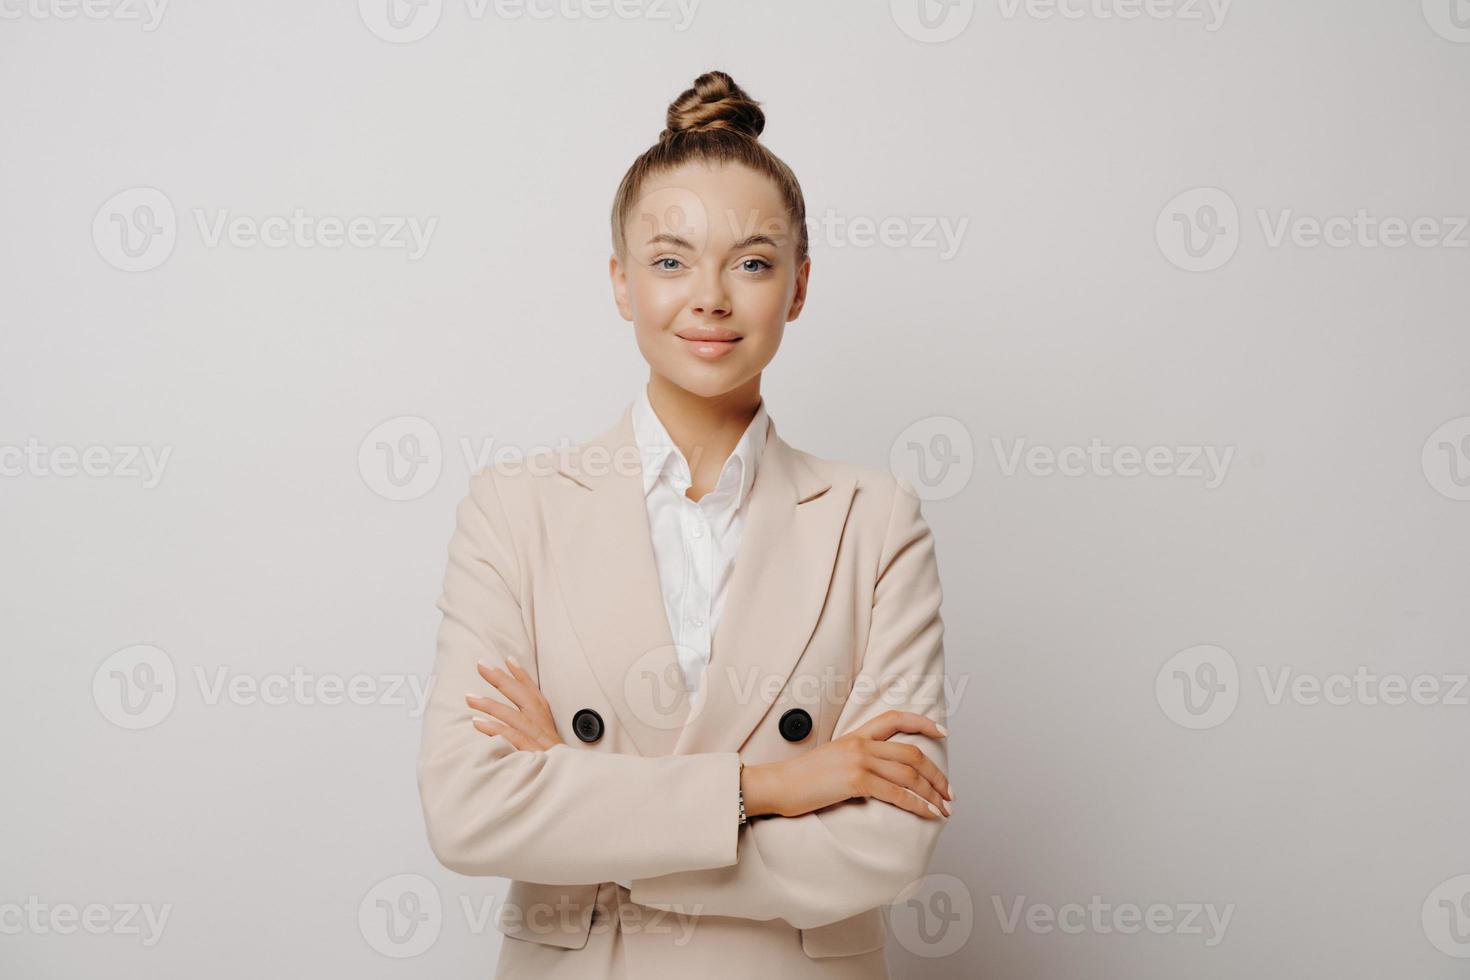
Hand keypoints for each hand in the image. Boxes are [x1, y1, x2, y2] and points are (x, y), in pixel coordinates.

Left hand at [465, 655, 564, 750]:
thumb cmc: (555, 760)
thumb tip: (517, 714)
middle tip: (480, 665)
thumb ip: (534, 723)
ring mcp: (536, 736)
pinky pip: (509, 736)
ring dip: (489, 704)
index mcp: (545, 717)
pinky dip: (493, 728)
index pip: (533, 690)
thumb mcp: (548, 736)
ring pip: (510, 714)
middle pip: (520, 695)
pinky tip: (477, 723)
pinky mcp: (530, 751)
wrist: (569, 779)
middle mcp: (541, 722)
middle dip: (499, 678)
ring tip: (469, 697)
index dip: (521, 674)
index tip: (508, 658)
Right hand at [741, 710, 951, 820]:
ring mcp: (858, 760)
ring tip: (944, 808)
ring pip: (909, 774)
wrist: (777, 785)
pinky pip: (897, 793)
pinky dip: (918, 805)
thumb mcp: (832, 760)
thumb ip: (856, 761)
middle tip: (949, 793)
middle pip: (912, 754)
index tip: (943, 732)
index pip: (895, 719)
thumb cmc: (801, 779)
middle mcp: (860, 743)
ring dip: (932, 793)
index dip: (923, 723)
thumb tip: (878, 778)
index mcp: (855, 735)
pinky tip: (928, 813)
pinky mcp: (856, 780)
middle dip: (936, 775)